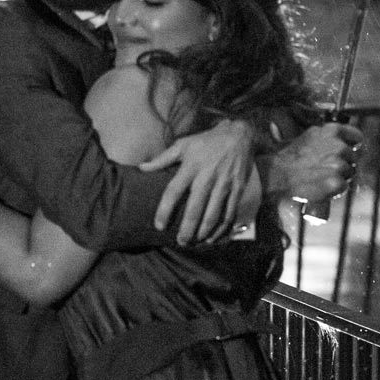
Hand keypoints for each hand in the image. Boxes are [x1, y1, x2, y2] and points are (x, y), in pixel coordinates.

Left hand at [139, 120, 255, 245]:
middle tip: (180, 242)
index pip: (174, 191)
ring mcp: (224, 185)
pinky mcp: (237, 190)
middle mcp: (207, 177)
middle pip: (195, 209)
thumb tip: (141, 167)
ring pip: (213, 215)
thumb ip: (162, 159)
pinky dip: (222, 229)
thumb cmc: (205, 142)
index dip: (165, 210)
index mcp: (191, 166)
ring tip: (196, 243)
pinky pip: (230, 214)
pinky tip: (214, 238)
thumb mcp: (182, 145)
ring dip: (204, 233)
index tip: (159, 226)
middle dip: (187, 229)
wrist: (237, 136)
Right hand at [265, 122, 362, 202]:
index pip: (356, 136)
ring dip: (339, 176)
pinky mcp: (336, 182)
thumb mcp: (307, 137)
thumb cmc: (288, 157)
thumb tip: (341, 142)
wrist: (275, 173)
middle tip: (325, 167)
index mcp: (330, 131)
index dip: (352, 144)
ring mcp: (337, 164)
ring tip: (320, 176)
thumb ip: (326, 138)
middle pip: (352, 157)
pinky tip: (321, 185)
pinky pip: (343, 186)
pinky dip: (335, 189)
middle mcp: (337, 146)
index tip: (349, 148)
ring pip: (349, 173)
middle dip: (344, 163)